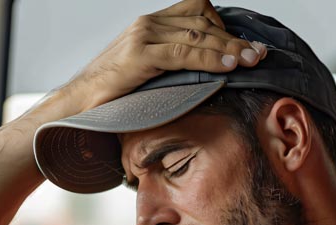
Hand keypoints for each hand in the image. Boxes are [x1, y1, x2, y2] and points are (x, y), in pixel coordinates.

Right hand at [66, 0, 266, 110]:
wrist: (77, 101)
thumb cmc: (111, 91)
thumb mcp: (145, 70)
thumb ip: (169, 63)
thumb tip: (200, 72)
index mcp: (151, 24)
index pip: (197, 12)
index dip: (224, 27)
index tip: (246, 45)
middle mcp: (148, 23)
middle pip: (202, 22)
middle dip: (234, 39)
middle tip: (259, 52)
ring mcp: (143, 37)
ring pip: (197, 36)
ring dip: (229, 48)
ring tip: (252, 58)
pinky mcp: (140, 56)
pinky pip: (183, 54)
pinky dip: (209, 59)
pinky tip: (229, 66)